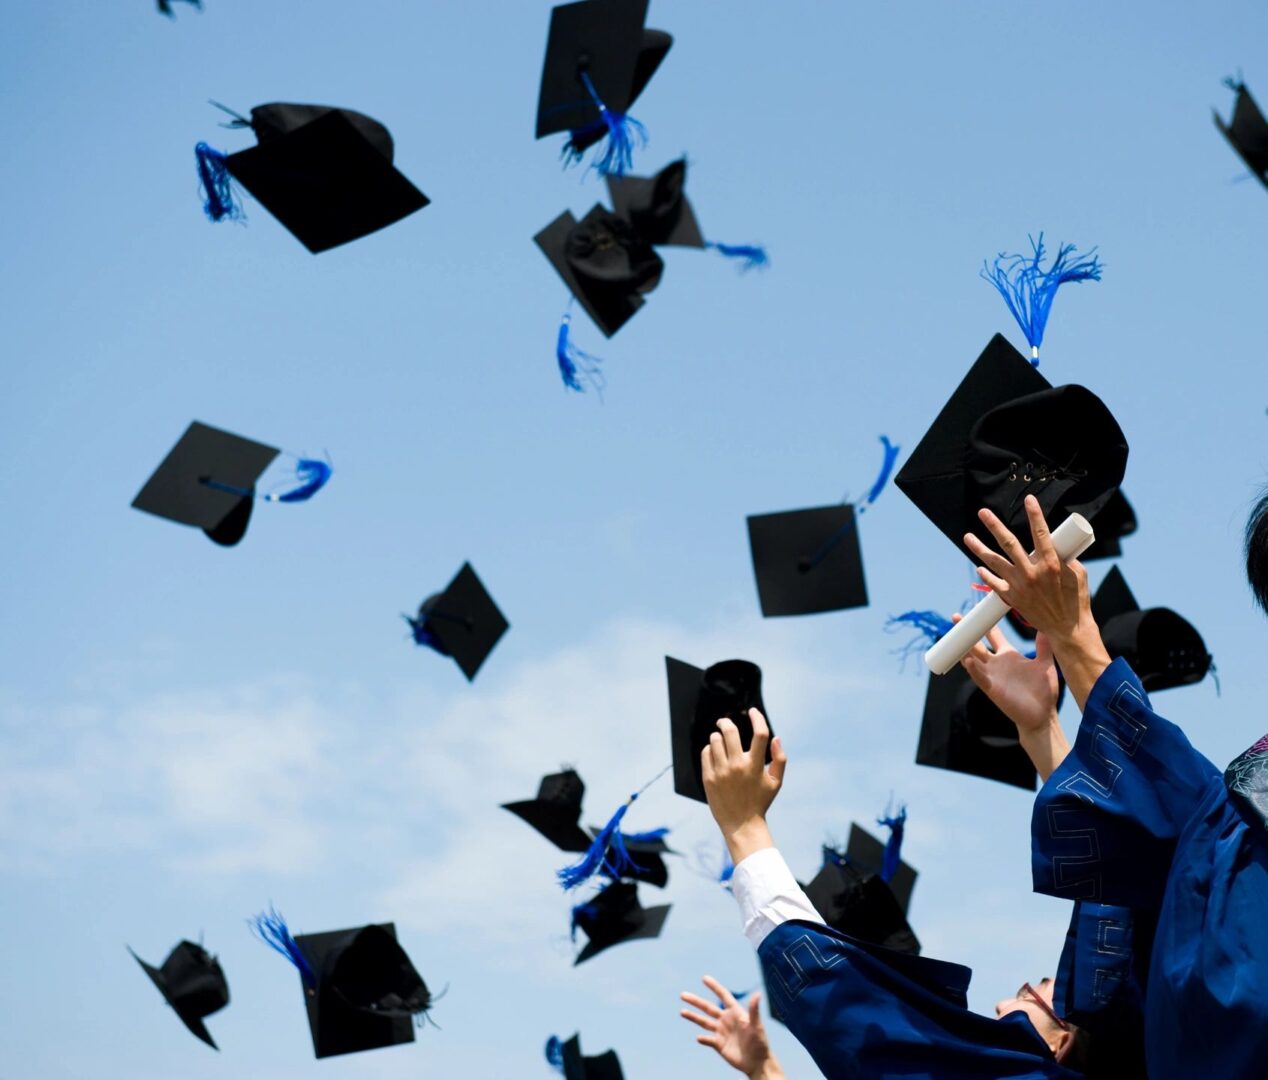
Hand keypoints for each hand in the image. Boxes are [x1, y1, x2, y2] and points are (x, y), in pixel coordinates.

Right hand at [680, 977, 782, 1078]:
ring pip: (704, 1022)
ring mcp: (722, 1032)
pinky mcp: (719, 1045)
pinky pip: (708, 1040)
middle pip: (708, 1008)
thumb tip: (758, 994)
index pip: (723, 995)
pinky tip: (698, 1038)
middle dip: (695, 1001)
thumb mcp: (757, 1025)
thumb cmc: (760, 1042)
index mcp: (735, 1012)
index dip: (714, 987)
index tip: (704, 978)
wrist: (758, 1063)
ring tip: (682, 1011)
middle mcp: (726, 1020)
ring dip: (693, 1017)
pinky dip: (703, 1038)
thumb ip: (754, 1010)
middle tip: (683, 995)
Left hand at [702, 708, 785, 861]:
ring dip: (718, 737)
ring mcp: (721, 772)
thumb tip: (776, 737)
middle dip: (726, 722)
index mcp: (756, 766)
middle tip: (724, 721)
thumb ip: (779, 759)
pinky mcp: (709, 778)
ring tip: (721, 743)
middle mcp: (738, 766)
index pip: (760, 734)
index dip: (757, 718)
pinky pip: (706, 752)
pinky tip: (715, 754)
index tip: (753, 711)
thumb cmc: (760, 801)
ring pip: (715, 740)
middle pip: (730, 731)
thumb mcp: (776, 782)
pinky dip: (710, 749)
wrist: (741, 824)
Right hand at [960, 620, 1070, 780]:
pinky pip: (979, 677)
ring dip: (964, 647)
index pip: (993, 635)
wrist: (1043, 716)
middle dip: (966, 631)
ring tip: (956, 635)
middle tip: (956, 616)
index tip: (979, 609)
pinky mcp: (992, 689)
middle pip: (976, 643)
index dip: (985, 623)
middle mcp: (996, 664)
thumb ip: (1044, 647)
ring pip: (973, 658)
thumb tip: (1046, 627)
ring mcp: (992, 676)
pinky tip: (967, 660)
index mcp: (1008, 655)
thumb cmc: (1043, 692)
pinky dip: (972, 669)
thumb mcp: (1045, 664)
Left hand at [964, 495, 1111, 710]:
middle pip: (1008, 543)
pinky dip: (986, 575)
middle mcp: (1031, 572)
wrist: (1067, 629)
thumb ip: (1065, 559)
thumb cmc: (1076, 601)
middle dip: (994, 525)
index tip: (1028, 499)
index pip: (1040, 533)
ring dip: (979, 548)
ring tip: (967, 536)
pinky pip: (994, 584)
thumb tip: (1055, 548)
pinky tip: (979, 567)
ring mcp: (1019, 585)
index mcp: (1050, 564)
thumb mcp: (1078, 575)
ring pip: (994, 562)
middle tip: (983, 513)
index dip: (1035, 514)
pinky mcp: (1012, 598)